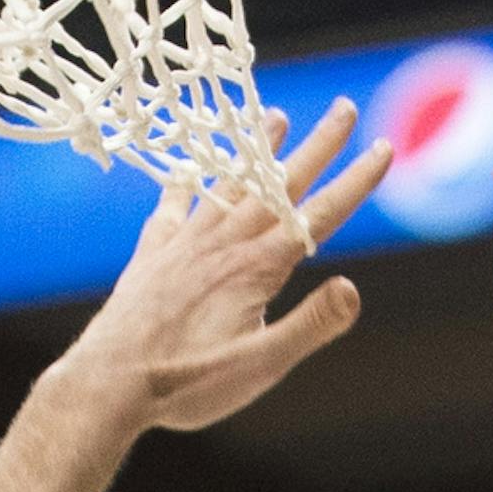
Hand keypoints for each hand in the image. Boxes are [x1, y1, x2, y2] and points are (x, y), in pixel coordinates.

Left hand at [60, 100, 390, 436]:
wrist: (108, 384)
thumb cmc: (187, 383)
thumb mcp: (259, 366)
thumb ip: (309, 326)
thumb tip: (353, 289)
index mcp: (257, 268)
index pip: (319, 216)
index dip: (355, 181)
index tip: (384, 147)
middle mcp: (223, 245)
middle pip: (280, 186)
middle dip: (318, 146)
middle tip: (345, 107)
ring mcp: (184, 245)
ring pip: (229, 186)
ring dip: (257, 151)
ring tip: (277, 117)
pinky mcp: (151, 257)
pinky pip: (172, 208)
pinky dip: (184, 184)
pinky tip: (186, 171)